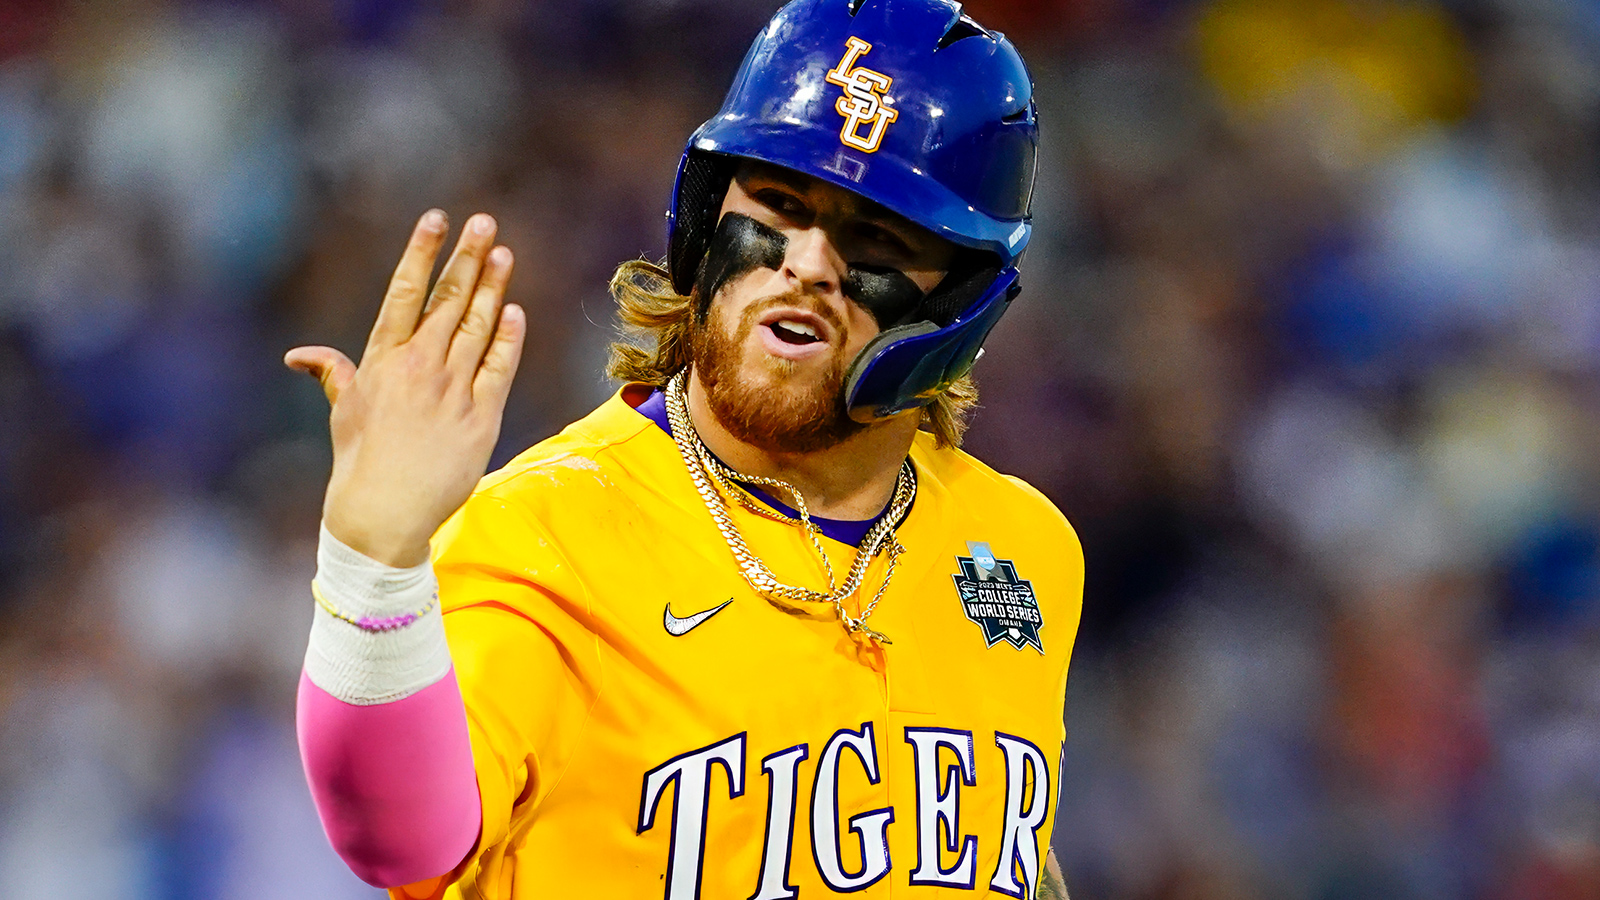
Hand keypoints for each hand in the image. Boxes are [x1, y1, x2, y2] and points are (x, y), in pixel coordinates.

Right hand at [286, 210, 523, 567]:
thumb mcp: (344, 411)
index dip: (421, 253)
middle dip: (467, 259)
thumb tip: (299, 355)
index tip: (436, 220)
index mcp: (382, 361)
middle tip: (484, 223)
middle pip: (448, 302)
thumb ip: (333, 374)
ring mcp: (452, 391)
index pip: (403, 294)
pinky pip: (499, 369)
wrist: (384, 514)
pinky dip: (508, 339)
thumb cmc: (360, 462)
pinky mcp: (482, 417)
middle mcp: (419, 368)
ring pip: (477, 328)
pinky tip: (516, 311)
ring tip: (504, 253)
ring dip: (493, 288)